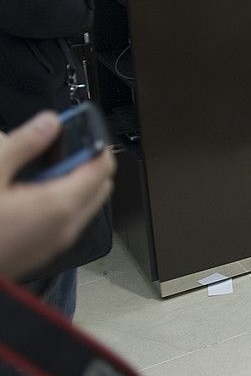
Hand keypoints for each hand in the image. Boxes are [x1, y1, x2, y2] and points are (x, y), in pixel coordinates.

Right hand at [0, 111, 114, 278]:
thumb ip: (24, 145)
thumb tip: (48, 123)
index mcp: (59, 206)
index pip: (102, 167)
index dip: (95, 143)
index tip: (79, 129)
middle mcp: (65, 228)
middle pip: (98, 185)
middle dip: (85, 162)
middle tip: (56, 146)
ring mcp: (55, 243)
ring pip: (84, 204)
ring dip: (72, 183)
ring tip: (38, 167)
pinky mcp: (41, 251)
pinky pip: (66, 220)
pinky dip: (60, 202)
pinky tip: (27, 192)